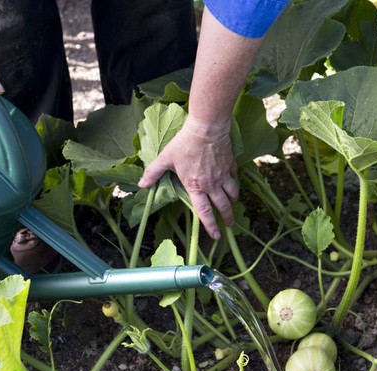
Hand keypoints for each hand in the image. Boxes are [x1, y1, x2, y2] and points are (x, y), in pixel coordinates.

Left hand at [138, 116, 237, 239]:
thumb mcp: (165, 158)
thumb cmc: (185, 144)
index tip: (215, 235)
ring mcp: (223, 175)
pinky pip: (235, 180)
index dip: (210, 225)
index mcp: (195, 186)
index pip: (204, 211)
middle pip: (223, 206)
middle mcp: (212, 184)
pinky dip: (234, 186)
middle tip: (228, 225)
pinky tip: (232, 186)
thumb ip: (153, 173)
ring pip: (232, 194)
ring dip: (232, 202)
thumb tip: (141, 185)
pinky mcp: (230, 165)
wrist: (206, 128)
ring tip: (231, 205)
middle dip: (226, 218)